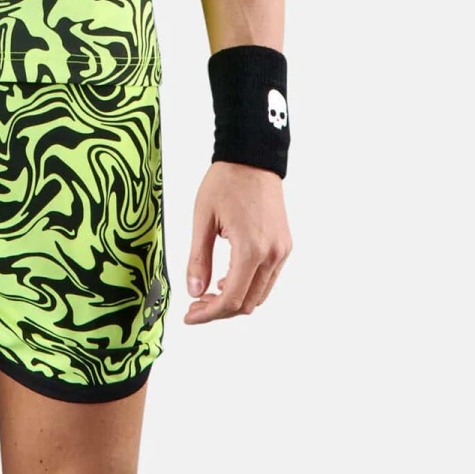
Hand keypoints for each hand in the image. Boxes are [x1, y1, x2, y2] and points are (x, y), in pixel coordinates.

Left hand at [183, 161, 291, 322]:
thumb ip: (198, 258)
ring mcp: (281, 251)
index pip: (230, 299)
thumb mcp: (203, 218)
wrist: (252, 157)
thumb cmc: (226, 181)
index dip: (208, 314)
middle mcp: (271, 254)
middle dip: (219, 310)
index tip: (190, 316)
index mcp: (250, 249)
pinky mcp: (284, 245)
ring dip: (235, 300)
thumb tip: (193, 292)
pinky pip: (268, 279)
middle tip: (195, 304)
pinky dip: (248, 286)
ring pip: (260, 295)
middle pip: (247, 303)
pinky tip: (228, 278)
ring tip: (209, 292)